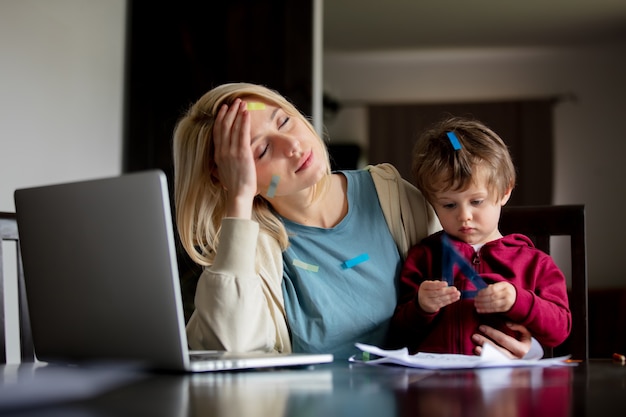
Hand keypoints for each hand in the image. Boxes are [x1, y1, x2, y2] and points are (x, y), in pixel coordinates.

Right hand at [213, 99, 257, 217]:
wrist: (238, 195)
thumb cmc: (235, 187)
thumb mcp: (224, 173)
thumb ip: (224, 163)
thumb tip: (224, 160)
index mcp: (218, 155)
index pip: (217, 132)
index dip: (220, 119)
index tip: (223, 109)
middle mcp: (223, 151)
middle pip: (224, 126)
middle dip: (229, 112)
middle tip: (234, 102)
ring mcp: (232, 152)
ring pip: (233, 128)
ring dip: (237, 113)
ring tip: (241, 103)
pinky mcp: (242, 154)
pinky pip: (242, 134)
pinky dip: (243, 122)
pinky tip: (246, 113)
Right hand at [418, 280, 459, 312]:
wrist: (423, 301)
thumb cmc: (430, 290)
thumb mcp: (431, 285)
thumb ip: (437, 284)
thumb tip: (448, 286)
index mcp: (424, 286)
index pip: (431, 285)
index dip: (438, 285)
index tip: (446, 283)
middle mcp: (424, 295)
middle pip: (436, 293)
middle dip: (446, 291)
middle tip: (455, 289)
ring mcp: (428, 302)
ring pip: (440, 299)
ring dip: (450, 296)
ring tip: (457, 293)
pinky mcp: (433, 308)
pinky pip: (442, 304)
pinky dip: (450, 300)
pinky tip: (455, 298)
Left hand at [472, 323, 531, 358]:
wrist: (526, 351)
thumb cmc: (522, 338)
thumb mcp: (525, 331)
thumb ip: (518, 326)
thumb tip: (506, 324)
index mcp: (522, 349)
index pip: (504, 340)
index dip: (492, 333)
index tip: (481, 327)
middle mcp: (515, 359)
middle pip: (497, 350)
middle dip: (485, 342)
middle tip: (474, 336)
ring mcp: (509, 364)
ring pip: (495, 359)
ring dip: (484, 353)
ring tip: (476, 348)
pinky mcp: (503, 366)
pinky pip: (492, 363)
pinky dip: (484, 358)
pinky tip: (478, 353)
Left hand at [474, 281, 515, 312]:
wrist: (515, 296)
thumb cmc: (503, 289)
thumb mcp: (499, 285)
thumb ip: (491, 287)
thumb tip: (479, 292)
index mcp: (504, 285)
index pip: (492, 289)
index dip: (484, 292)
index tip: (477, 294)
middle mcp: (507, 293)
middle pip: (492, 297)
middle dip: (482, 299)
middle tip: (475, 300)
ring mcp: (507, 302)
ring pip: (493, 305)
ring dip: (483, 305)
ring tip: (476, 305)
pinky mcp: (505, 308)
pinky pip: (494, 310)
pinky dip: (486, 310)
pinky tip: (479, 310)